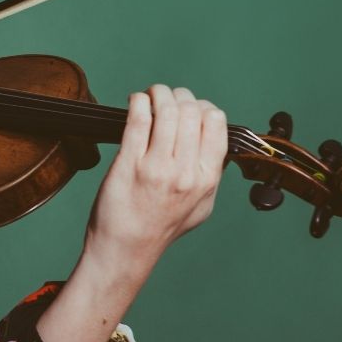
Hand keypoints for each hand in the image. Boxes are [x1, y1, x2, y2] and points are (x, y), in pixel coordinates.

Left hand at [83, 84, 228, 275]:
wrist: (126, 248)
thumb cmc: (161, 227)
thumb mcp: (201, 206)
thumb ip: (211, 175)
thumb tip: (215, 144)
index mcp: (206, 178)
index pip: (215, 122)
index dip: (203, 107)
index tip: (191, 107)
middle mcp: (185, 171)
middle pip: (191, 111)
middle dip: (180, 96)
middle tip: (167, 97)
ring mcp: (156, 166)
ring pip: (166, 110)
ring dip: (158, 93)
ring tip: (151, 95)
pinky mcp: (128, 163)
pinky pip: (138, 119)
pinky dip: (138, 102)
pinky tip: (136, 101)